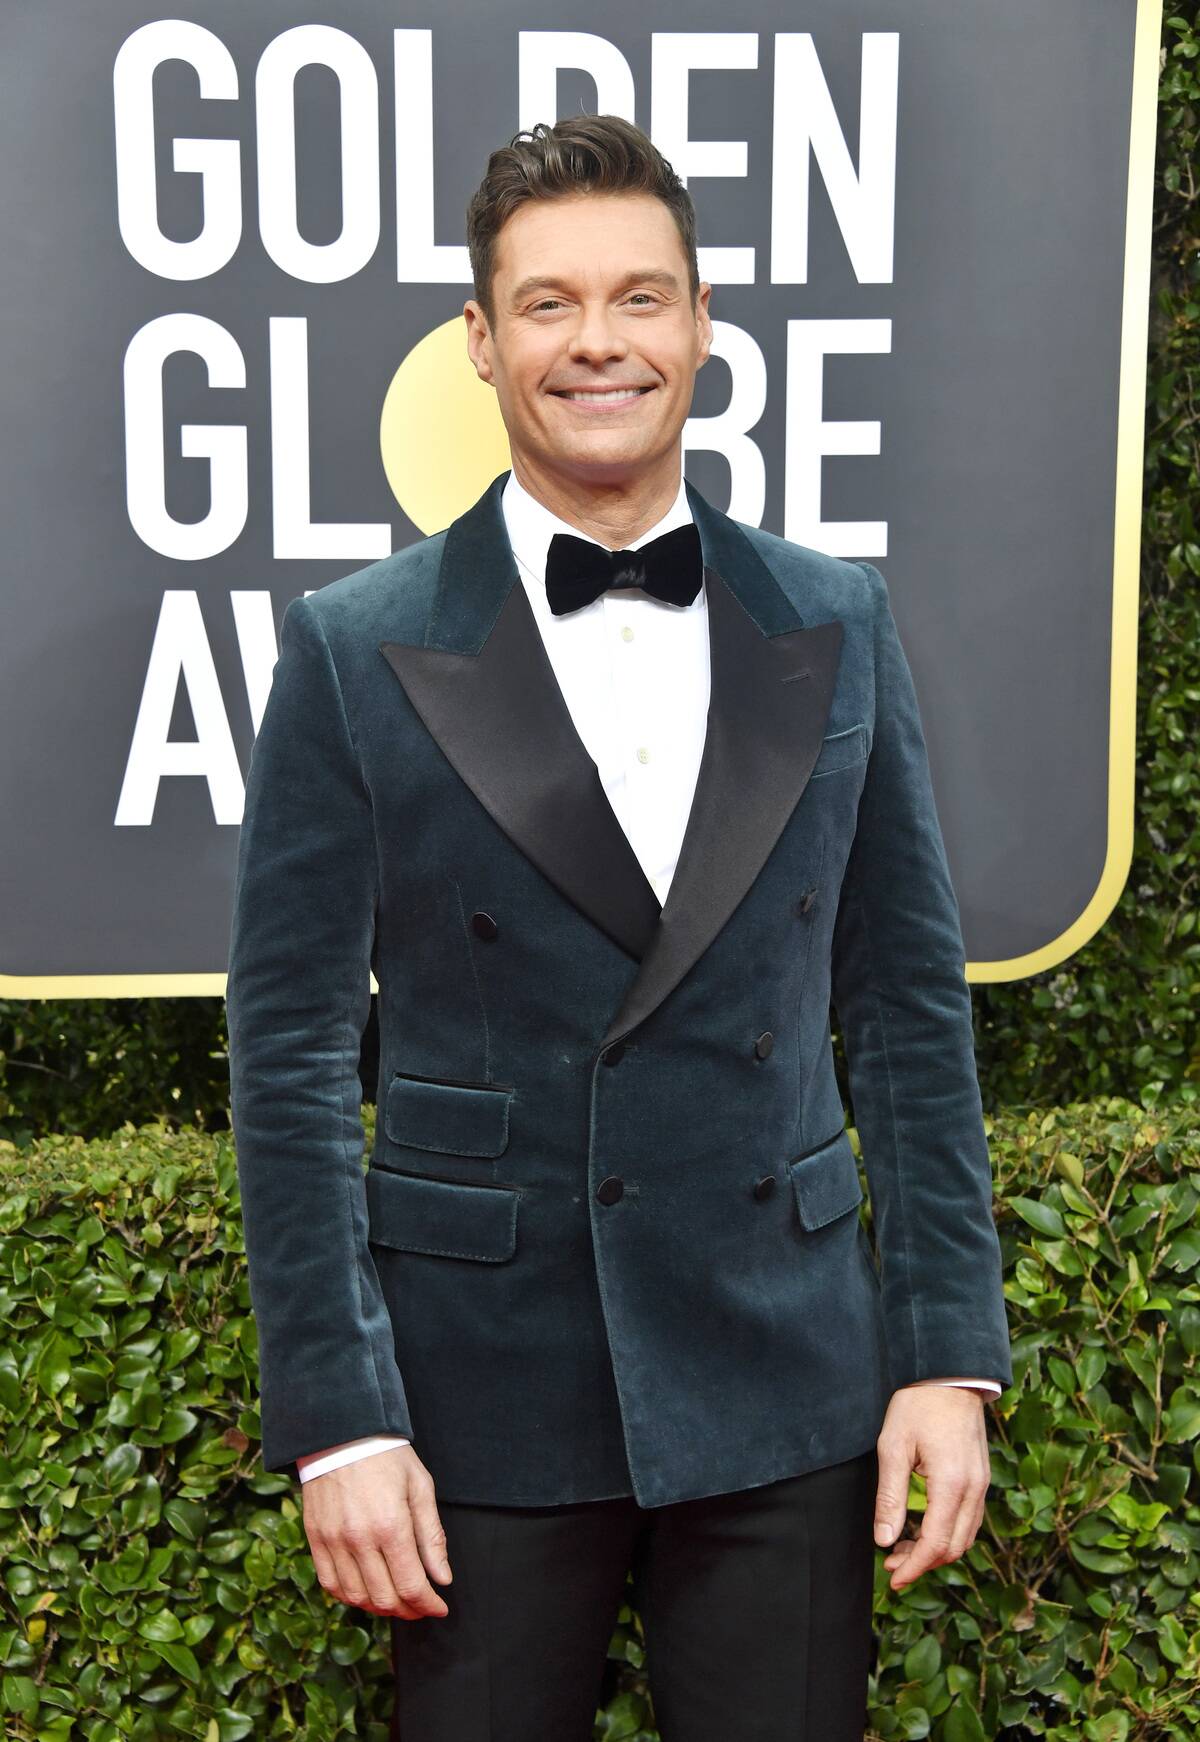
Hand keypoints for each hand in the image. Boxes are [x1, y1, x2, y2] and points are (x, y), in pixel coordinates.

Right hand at [301, 1444, 452, 1618]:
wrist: (341, 1433)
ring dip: (380, 1608)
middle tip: (421, 1606)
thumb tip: (442, 1578)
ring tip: (397, 1600)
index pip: (411, 1586)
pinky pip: (330, 1584)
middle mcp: (359, 1539)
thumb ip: (432, 1536)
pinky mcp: (316, 1539)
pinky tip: (366, 1591)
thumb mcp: (421, 1487)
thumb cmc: (387, 1457)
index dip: (428, 1605)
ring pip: (356, 1597)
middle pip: (385, 1598)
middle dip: (409, 1611)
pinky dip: (350, 1596)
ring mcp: (333, 1541)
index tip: (440, 1607)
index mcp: (391, 1526)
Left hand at [873, 1385, 990, 1589]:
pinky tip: (924, 1528)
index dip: (914, 1567)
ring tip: (903, 1548)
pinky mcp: (981, 1477)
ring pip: (964, 1536)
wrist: (949, 1375)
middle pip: (954, 1548)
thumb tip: (884, 1539)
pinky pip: (969, 1519)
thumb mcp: (893, 1447)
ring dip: (936, 1550)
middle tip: (892, 1563)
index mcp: (952, 1485)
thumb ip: (890, 1497)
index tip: (893, 1577)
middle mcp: (974, 1490)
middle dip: (923, 1563)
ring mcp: (982, 1484)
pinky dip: (948, 1533)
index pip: (936, 1545)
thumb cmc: (917, 1405)